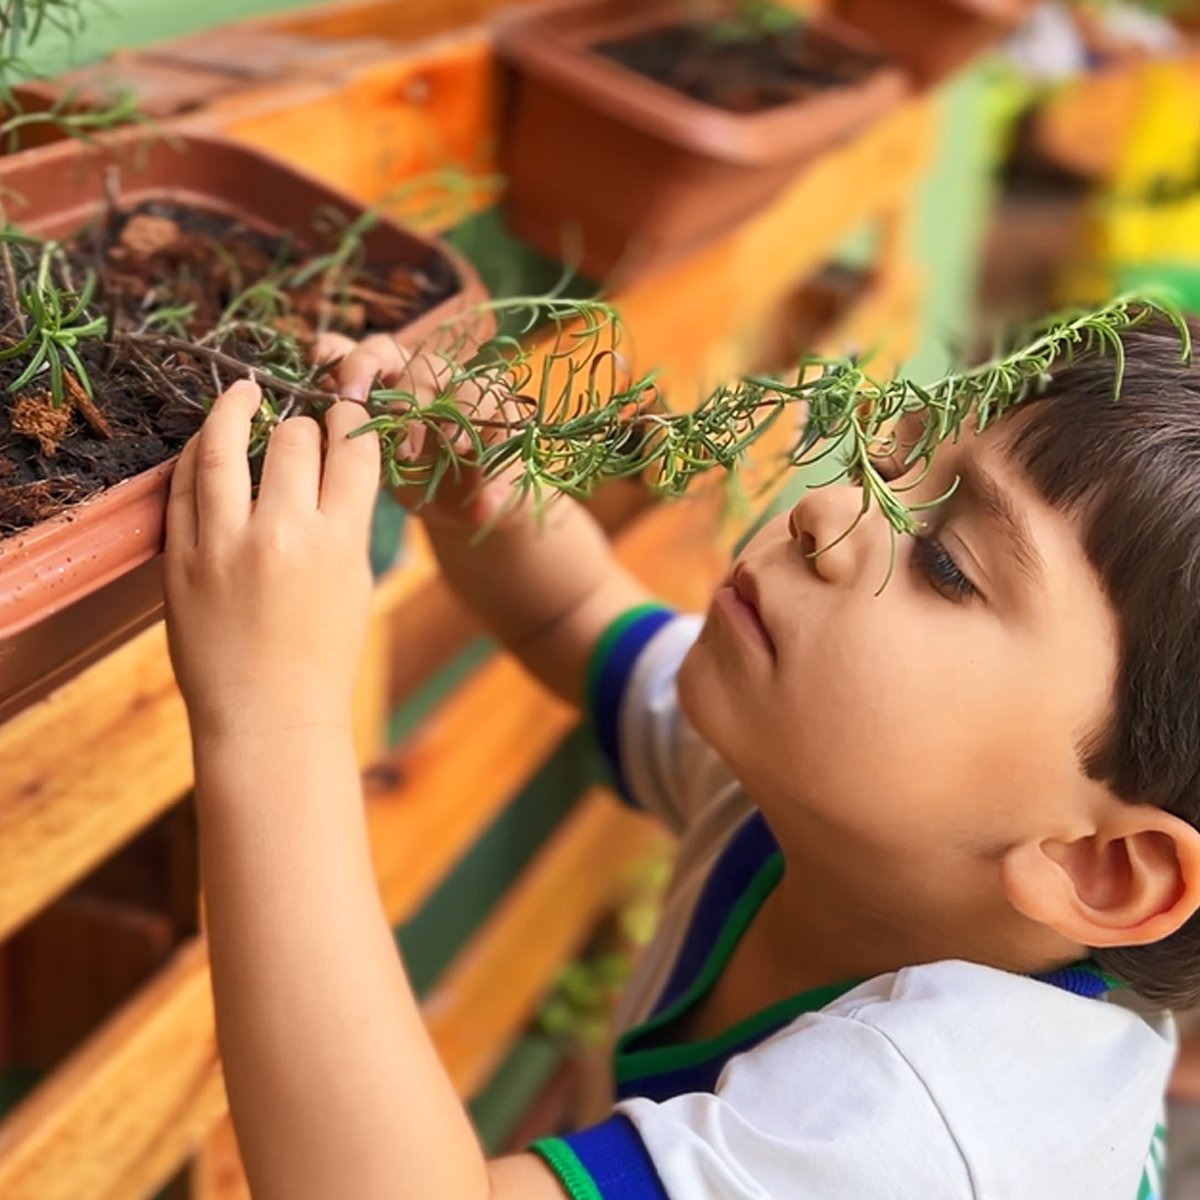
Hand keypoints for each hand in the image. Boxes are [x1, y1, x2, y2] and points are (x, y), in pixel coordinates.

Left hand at [164, 380, 380, 739]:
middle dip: (303, 424)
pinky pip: (182, 486)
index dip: (352, 422)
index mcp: (339, 542)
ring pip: (226, 447)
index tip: (346, 415)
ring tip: (242, 392)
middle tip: (300, 427)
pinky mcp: (180, 559)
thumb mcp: (355, 583)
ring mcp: (224, 545)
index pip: (352, 452)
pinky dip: (196, 454)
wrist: (269, 715)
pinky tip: (205, 442)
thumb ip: (345, 524)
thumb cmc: (323, 657)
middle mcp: (283, 534)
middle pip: (295, 439)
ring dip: (236, 409)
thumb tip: (334, 469)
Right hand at [315, 332, 523, 531]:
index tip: (456, 447)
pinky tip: (313, 377)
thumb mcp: (503, 501)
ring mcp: (403, 377)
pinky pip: (344, 358)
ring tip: (346, 397)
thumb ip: (500, 498)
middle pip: (424, 366)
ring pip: (380, 351)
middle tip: (400, 437)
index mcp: (485, 398)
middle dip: (409, 397)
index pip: (474, 392)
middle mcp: (444, 378)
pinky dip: (328, 362)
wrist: (456, 496)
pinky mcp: (370, 388)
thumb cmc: (486, 490)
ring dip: (361, 368)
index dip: (463, 415)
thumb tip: (488, 505)